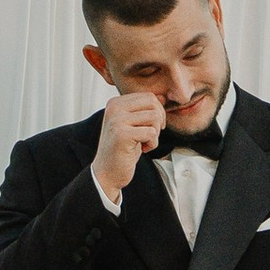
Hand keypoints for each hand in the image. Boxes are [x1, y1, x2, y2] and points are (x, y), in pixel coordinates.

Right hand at [92, 86, 165, 201]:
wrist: (107, 173)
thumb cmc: (122, 150)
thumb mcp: (132, 125)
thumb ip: (143, 110)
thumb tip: (162, 97)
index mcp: (115, 103)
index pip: (149, 96)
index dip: (158, 112)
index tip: (151, 127)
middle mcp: (114, 108)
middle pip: (153, 103)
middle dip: (158, 121)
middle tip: (150, 135)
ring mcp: (117, 120)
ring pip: (154, 117)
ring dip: (155, 133)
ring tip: (144, 142)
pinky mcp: (122, 134)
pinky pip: (152, 132)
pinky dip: (152, 144)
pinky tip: (142, 149)